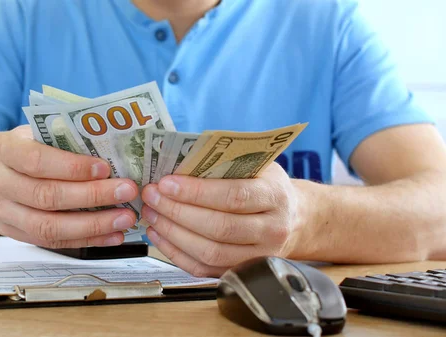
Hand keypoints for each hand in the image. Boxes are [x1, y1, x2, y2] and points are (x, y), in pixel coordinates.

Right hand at [0, 126, 137, 247]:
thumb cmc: (28, 147)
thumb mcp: (40, 134)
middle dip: (92, 196)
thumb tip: (117, 154)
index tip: (106, 168)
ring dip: (93, 225)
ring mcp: (1, 212)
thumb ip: (68, 141)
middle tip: (127, 192)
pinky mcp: (12, 233)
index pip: (37, 160)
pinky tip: (112, 235)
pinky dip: (87, 240)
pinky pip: (52, 242)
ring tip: (124, 219)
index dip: (73, 167)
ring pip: (48, 227)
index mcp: (6, 150)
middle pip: (46, 197)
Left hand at [141, 162, 301, 276]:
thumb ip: (225, 163)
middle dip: (178, 212)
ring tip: (151, 214)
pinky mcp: (241, 272)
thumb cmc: (266, 185)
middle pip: (219, 227)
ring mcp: (258, 256)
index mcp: (275, 196)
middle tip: (151, 196)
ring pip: (210, 252)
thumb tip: (177, 162)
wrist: (294, 218)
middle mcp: (271, 230)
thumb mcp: (257, 165)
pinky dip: (176, 254)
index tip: (166, 183)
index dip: (197, 192)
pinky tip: (160, 235)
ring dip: (173, 234)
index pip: (234, 196)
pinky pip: (204, 269)